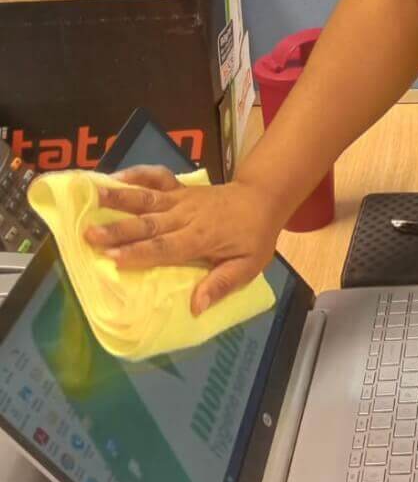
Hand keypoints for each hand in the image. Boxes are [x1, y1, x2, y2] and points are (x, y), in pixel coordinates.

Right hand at [83, 167, 284, 315]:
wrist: (263, 198)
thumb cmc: (254, 236)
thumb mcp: (248, 265)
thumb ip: (221, 284)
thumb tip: (196, 307)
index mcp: (201, 238)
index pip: (165, 248)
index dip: (139, 253)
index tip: (112, 257)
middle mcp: (187, 216)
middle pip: (149, 224)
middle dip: (118, 229)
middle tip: (89, 233)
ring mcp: (182, 199)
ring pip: (148, 197)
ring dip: (120, 197)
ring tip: (93, 195)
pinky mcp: (181, 188)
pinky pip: (159, 178)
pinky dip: (139, 174)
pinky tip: (116, 174)